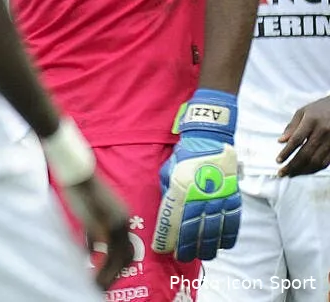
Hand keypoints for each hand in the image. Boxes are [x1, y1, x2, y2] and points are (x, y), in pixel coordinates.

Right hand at [60, 175, 132, 289]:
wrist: (76, 171)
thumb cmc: (79, 188)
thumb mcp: (89, 214)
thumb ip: (94, 232)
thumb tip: (91, 252)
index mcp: (122, 217)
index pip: (126, 249)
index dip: (118, 266)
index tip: (107, 277)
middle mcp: (123, 221)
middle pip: (126, 256)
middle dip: (114, 274)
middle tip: (102, 286)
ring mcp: (114, 223)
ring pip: (118, 258)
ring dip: (108, 275)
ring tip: (97, 286)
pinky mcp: (103, 224)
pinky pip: (106, 253)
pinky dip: (100, 267)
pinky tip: (91, 275)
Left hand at [152, 89, 239, 261]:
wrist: (211, 139)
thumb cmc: (185, 155)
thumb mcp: (168, 170)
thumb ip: (168, 191)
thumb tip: (168, 211)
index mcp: (180, 188)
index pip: (172, 219)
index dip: (167, 236)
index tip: (163, 248)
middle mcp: (200, 195)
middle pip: (193, 228)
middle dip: (187, 246)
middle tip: (182, 257)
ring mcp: (219, 196)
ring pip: (214, 228)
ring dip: (208, 245)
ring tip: (202, 256)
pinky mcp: (233, 196)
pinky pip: (233, 220)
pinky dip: (229, 235)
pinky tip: (223, 246)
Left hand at [277, 95, 329, 176]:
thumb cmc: (320, 108)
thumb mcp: (303, 111)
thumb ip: (292, 126)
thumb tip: (281, 141)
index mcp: (312, 121)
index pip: (297, 140)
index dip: (287, 152)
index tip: (278, 161)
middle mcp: (323, 132)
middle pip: (306, 153)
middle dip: (293, 165)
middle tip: (282, 173)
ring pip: (316, 161)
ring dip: (303, 170)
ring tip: (292, 174)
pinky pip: (326, 162)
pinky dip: (315, 169)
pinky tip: (306, 171)